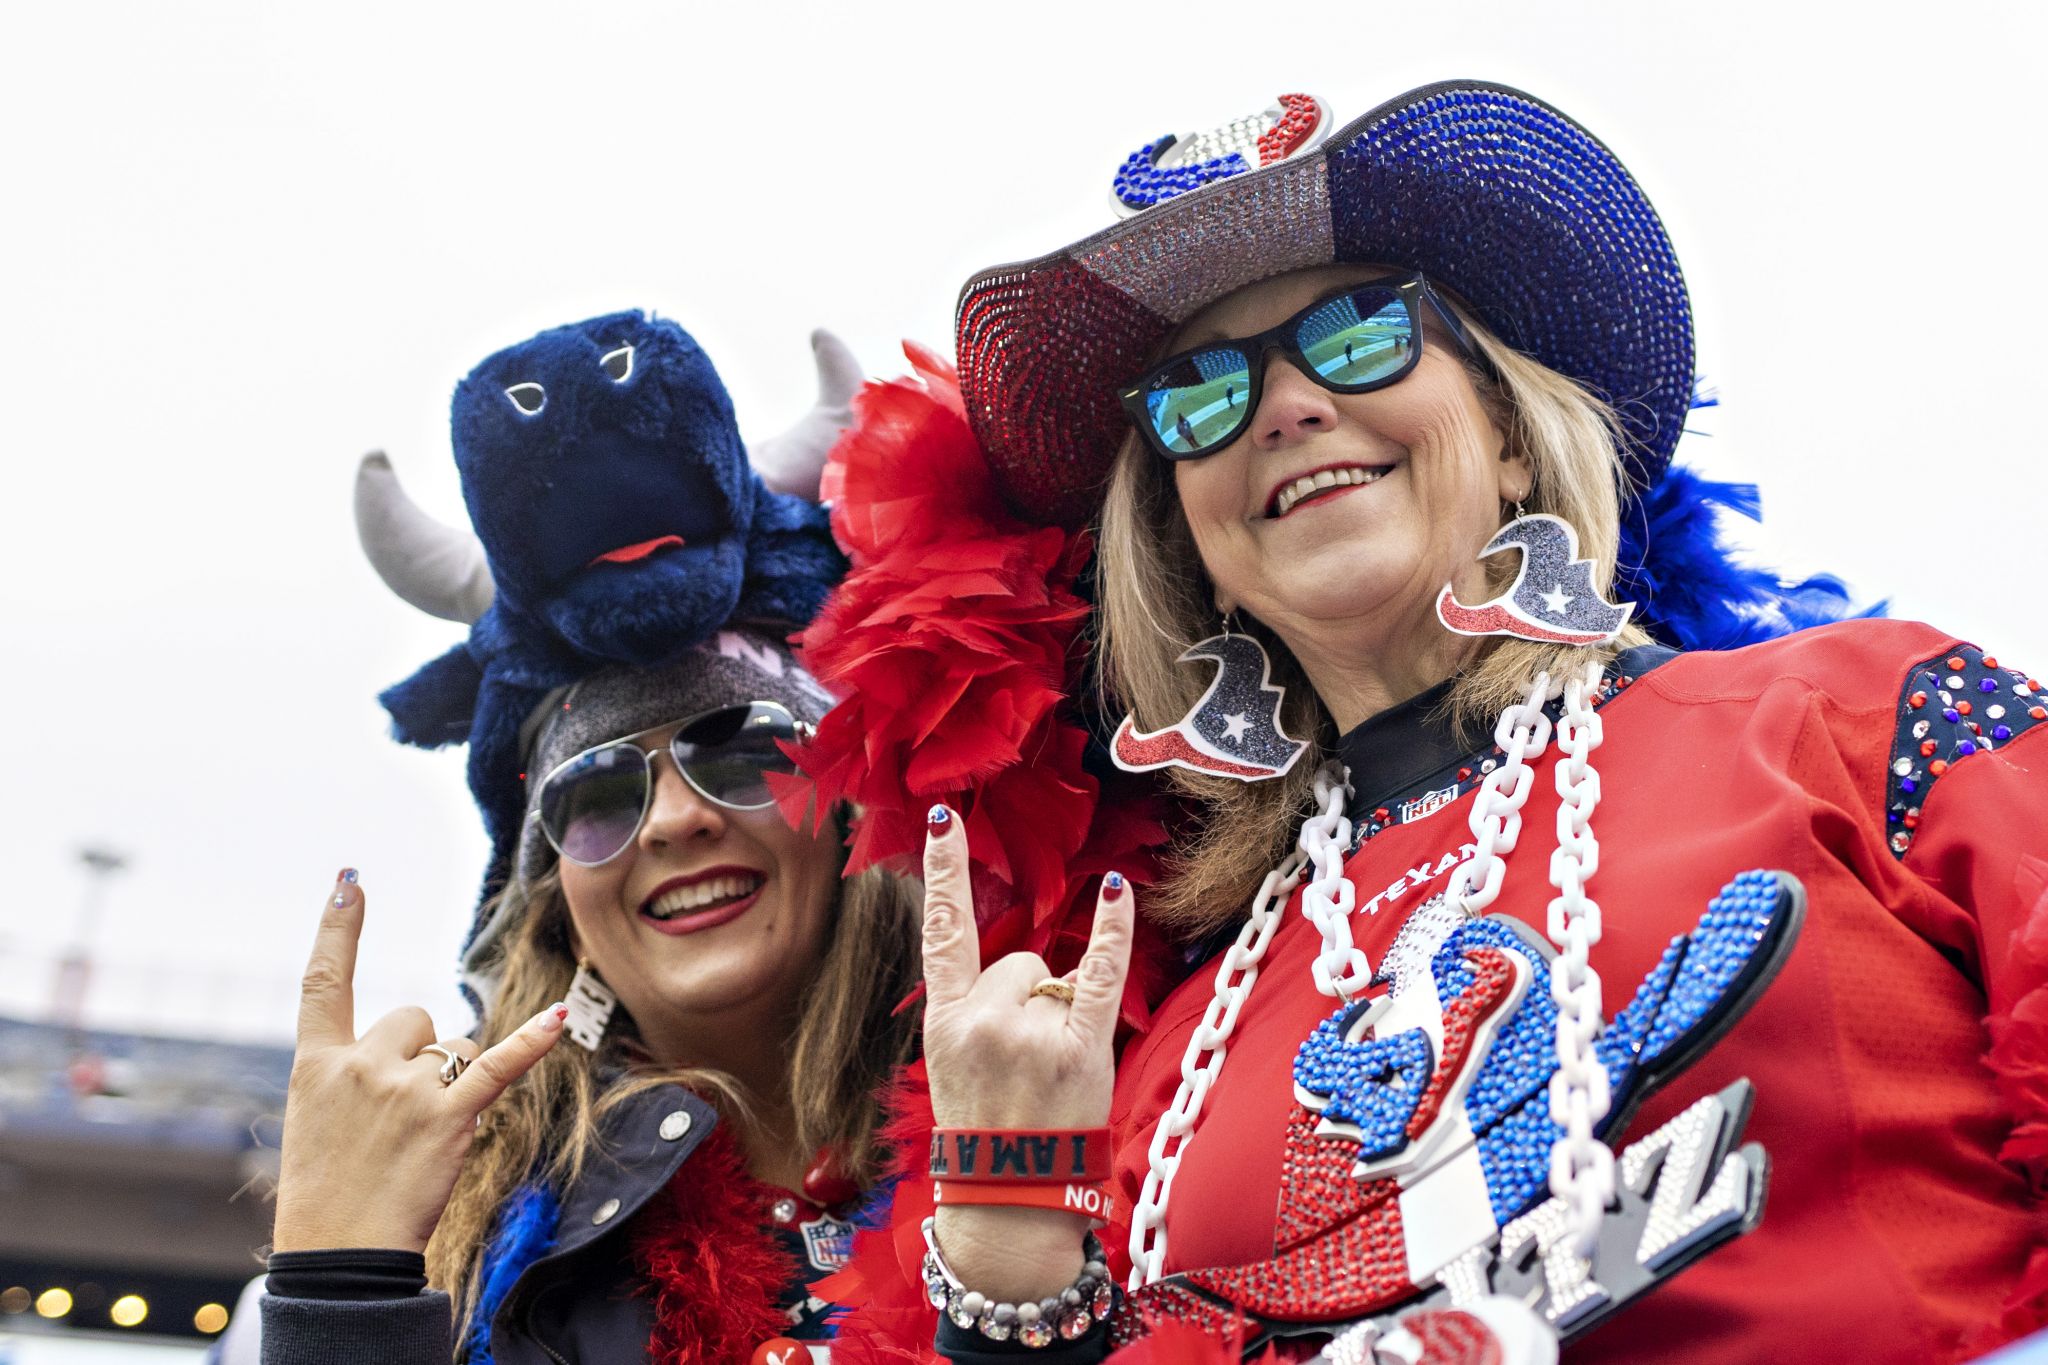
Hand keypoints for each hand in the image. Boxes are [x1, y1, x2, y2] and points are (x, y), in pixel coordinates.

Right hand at [271, 870, 567, 1253]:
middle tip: (402, 1118)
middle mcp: (360, 1064)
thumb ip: (354, 1075)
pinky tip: (560, 1016)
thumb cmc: (330, 1193)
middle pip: (414, 1018)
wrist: (341, 1255)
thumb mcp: (319, 1123)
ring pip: (456, 1047)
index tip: (351, 881)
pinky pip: (498, 1065)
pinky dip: (533, 1041)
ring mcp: (405, 1088)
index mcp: (316, 1064)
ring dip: (456, 1081)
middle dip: (421, 1055)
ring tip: (426, 1137)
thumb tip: (413, 1050)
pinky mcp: (450, 1114)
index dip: (337, 928)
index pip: (322, 982)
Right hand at [918, 807, 1132, 1300]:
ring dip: (1057, 1011)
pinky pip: (1101, 971)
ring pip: (1053, 976)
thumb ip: (971, 1006)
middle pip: (1017, 959)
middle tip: (1021, 1060)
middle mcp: (983, 1018)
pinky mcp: (1079, 1044)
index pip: (941, 929)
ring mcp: (1031, 1031)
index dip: (941, 871)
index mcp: (943, 1018)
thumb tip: (1015, 963)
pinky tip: (1114, 890)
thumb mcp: (949, 1060)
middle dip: (1026, 998)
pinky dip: (1113, 931)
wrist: (1010, 1192)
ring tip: (1046, 1070)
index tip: (945, 820)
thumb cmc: (984, 1125)